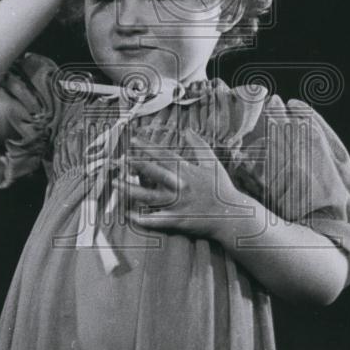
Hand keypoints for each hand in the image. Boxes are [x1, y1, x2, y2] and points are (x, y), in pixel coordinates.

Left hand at [121, 127, 249, 239]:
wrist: (233, 216)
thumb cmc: (222, 188)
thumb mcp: (213, 163)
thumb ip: (199, 145)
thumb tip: (187, 129)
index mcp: (187, 171)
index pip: (163, 155)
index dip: (147, 147)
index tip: (132, 140)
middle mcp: (180, 185)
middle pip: (154, 173)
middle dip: (135, 166)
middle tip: (118, 160)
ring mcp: (177, 204)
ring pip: (150, 196)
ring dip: (131, 190)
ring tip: (115, 184)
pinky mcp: (177, 220)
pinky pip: (157, 220)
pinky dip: (143, 219)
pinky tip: (128, 216)